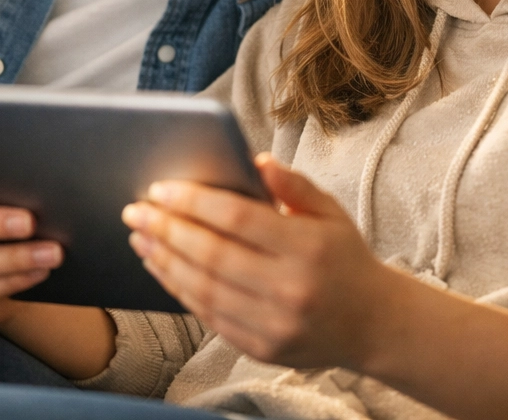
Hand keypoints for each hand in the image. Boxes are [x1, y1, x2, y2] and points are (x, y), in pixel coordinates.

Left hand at [122, 153, 391, 369]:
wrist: (373, 323)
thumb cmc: (344, 257)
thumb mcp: (330, 211)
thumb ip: (293, 184)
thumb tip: (254, 159)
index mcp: (308, 247)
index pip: (238, 219)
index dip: (193, 201)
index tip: (160, 188)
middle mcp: (291, 289)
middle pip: (212, 255)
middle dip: (166, 229)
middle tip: (135, 210)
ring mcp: (275, 324)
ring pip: (204, 289)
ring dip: (165, 261)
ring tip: (140, 237)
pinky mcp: (261, 349)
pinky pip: (209, 317)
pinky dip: (180, 290)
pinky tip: (162, 267)